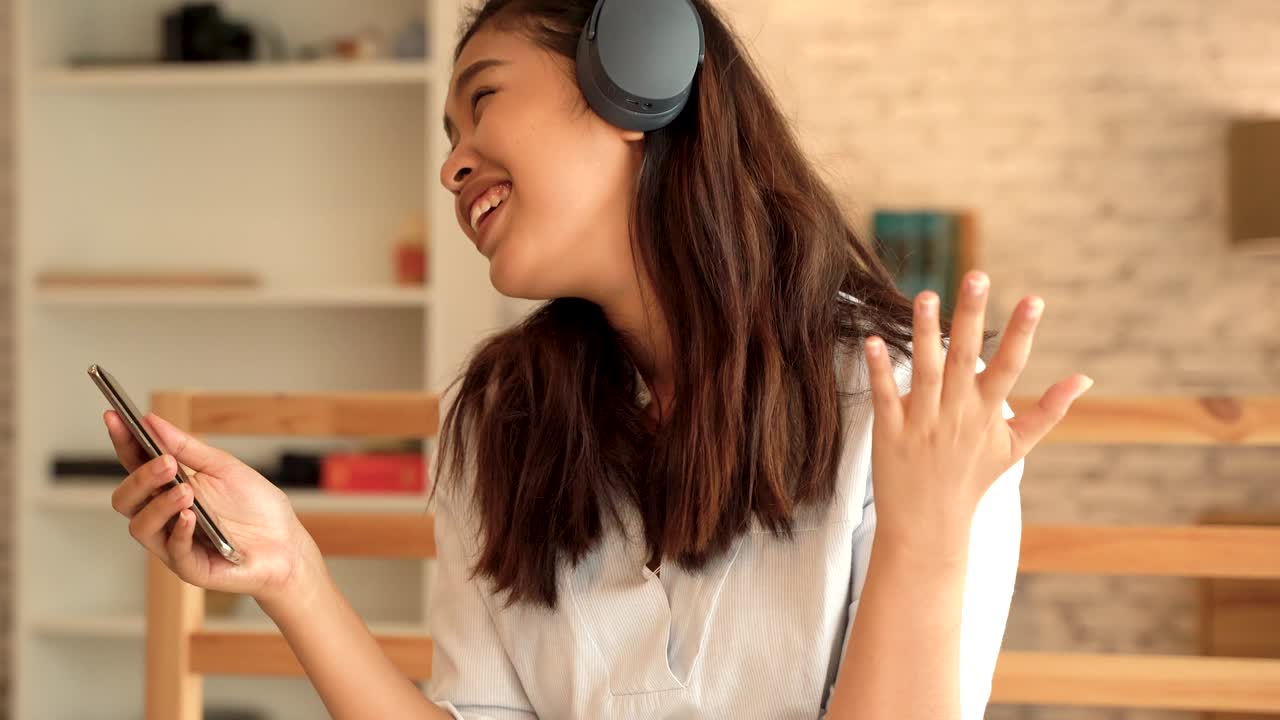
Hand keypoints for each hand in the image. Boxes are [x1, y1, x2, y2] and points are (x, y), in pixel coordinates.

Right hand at [105, 410, 321, 603]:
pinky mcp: (191, 567)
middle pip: (127, 499)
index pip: (135, 465)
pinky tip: (192, 516)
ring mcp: (174, 544)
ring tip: (186, 491)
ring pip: (141, 527)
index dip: (122, 441)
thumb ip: (187, 448)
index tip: (115, 416)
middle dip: (140, 478)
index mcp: (169, 489)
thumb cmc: (255, 507)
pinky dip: (180, 532)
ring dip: (159, 505)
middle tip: (166, 462)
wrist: (287, 544)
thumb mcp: (223, 468)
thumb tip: (152, 420)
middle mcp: (165, 517)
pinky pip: (174, 551)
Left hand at [864, 271, 1091, 553]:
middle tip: (977, 275)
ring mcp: (923, 422)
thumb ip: (1049, 410)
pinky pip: (885, 396)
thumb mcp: (1015, 447)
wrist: (928, 525)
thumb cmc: (972, 479)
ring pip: (926, 371)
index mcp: (988, 413)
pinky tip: (873, 340)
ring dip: (924, 333)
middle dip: (973, 317)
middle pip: (967, 358)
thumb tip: (1085, 378)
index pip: (1011, 366)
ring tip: (925, 294)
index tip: (1034, 298)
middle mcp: (958, 414)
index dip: (1022, 332)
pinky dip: (880, 370)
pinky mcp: (890, 431)